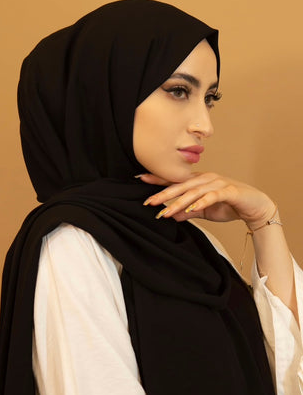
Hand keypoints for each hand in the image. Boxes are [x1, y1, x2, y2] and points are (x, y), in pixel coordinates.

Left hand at [139, 172, 276, 229]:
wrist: (255, 206)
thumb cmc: (229, 205)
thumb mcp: (204, 211)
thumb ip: (188, 212)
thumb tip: (172, 216)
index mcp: (199, 181)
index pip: (175, 179)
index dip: (158, 179)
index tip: (141, 178)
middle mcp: (206, 179)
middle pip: (181, 185)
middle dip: (164, 193)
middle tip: (149, 201)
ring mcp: (218, 183)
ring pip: (194, 192)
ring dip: (179, 202)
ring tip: (166, 212)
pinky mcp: (229, 191)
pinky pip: (212, 196)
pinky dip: (201, 202)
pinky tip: (192, 209)